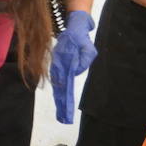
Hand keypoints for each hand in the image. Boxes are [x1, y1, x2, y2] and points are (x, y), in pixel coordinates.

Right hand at [50, 10, 95, 124]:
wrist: (73, 27)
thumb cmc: (82, 38)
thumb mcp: (88, 47)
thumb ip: (84, 59)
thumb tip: (76, 71)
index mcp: (65, 62)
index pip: (64, 83)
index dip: (64, 97)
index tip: (66, 109)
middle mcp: (59, 65)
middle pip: (59, 87)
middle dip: (61, 103)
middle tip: (63, 118)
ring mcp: (57, 65)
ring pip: (57, 85)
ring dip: (59, 98)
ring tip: (61, 112)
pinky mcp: (58, 64)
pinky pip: (57, 79)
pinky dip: (58, 90)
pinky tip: (59, 98)